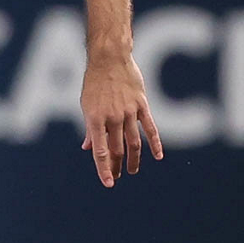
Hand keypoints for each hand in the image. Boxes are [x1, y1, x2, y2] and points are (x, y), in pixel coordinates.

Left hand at [80, 55, 162, 187]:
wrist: (109, 58)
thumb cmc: (94, 82)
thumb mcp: (86, 105)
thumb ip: (89, 128)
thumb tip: (88, 148)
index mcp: (94, 119)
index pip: (100, 151)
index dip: (104, 169)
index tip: (108, 183)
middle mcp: (112, 118)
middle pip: (117, 150)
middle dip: (116, 166)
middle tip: (116, 177)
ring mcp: (128, 112)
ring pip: (133, 143)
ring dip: (133, 160)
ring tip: (131, 171)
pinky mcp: (141, 105)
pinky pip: (150, 128)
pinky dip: (155, 143)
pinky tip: (157, 156)